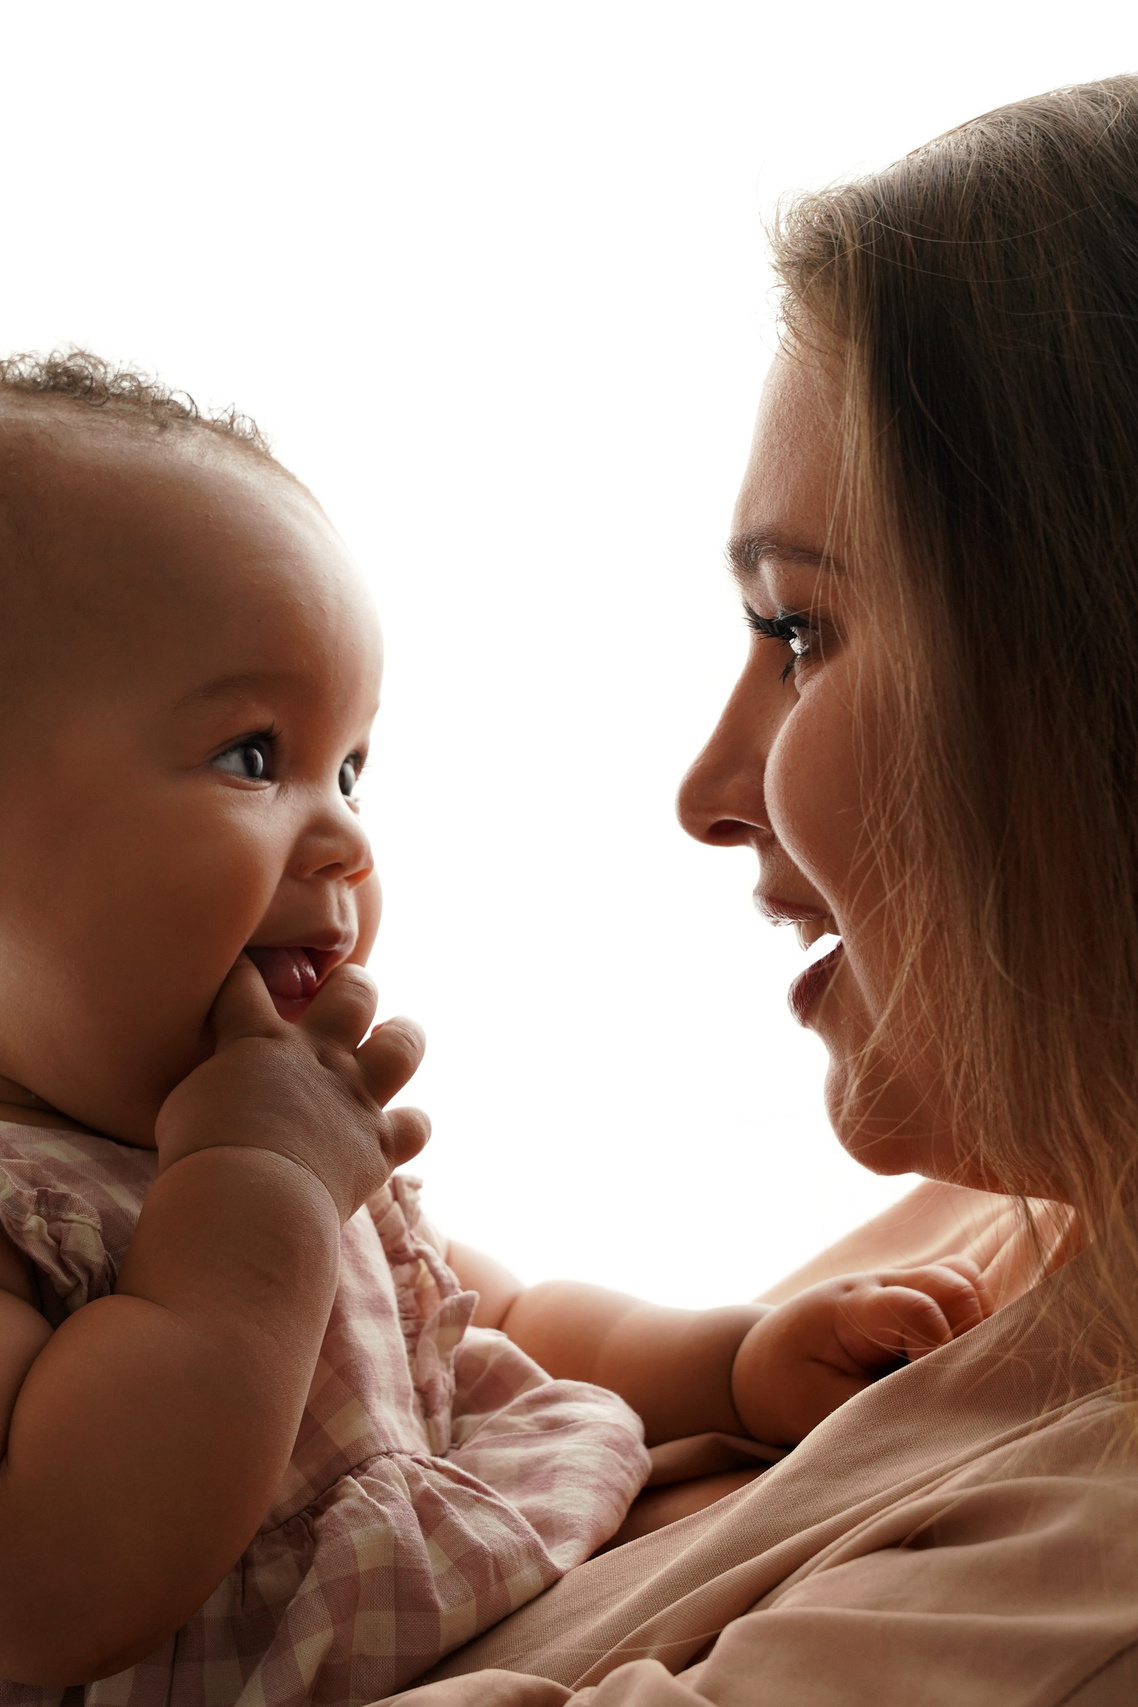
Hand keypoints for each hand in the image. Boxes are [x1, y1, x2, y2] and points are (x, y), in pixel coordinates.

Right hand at [154, 954, 429, 1220]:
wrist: (246, 1200)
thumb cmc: (198, 1156)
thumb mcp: (182, 1105)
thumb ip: (209, 1081)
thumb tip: (214, 1085)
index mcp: (257, 1039)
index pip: (247, 980)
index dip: (244, 969)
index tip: (242, 970)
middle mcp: (316, 1057)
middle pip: (354, 992)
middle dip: (352, 987)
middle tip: (341, 999)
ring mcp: (354, 1096)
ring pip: (403, 1044)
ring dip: (403, 1036)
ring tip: (392, 1036)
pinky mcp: (379, 1143)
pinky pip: (416, 1124)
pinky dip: (409, 1126)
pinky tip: (396, 1128)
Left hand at [731, 1257, 991, 1445]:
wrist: (767, 1362)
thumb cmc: (790, 1388)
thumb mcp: (822, 1410)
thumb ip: (882, 1409)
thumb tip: (945, 1420)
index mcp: (852, 1308)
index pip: (916, 1310)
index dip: (940, 1352)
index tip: (936, 1398)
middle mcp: (882, 1284)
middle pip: (954, 1285)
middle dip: (970, 1338)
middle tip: (953, 1389)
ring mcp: (903, 1284)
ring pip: (966, 1281)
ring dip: (978, 1326)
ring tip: (956, 1373)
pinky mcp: (919, 1295)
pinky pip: (965, 1290)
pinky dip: (975, 1321)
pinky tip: (957, 1361)